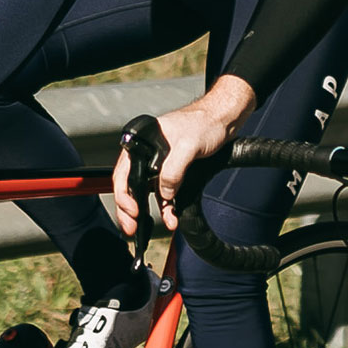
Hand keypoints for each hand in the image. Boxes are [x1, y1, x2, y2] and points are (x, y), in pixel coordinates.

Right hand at [111, 76, 253, 236]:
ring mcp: (160, 164)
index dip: (124, 194)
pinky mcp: (174, 172)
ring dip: (151, 211)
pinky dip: (167, 207)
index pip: (124, 172)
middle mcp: (147, 154)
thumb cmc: (204, 121)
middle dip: (130, 209)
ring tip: (150, 227)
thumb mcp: (188, 145)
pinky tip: (170, 217)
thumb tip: (164, 192)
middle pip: (131, 185)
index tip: (132, 210)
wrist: (223, 120)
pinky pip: (165, 193)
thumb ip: (174, 169)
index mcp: (142, 143)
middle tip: (131, 227)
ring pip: (148, 193)